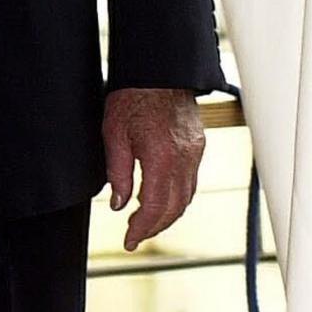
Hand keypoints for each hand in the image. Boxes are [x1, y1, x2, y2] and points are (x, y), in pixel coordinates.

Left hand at [103, 87, 204, 250]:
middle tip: (134, 237)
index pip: (153, 207)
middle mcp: (184, 161)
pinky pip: (191, 182)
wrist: (159, 70)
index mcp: (161, 159)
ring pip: (186, 198)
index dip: (141, 228)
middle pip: (174, 208)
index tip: (129, 241)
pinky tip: (162, 200)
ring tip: (146, 224)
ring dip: (168, 215)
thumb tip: (118, 204)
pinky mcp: (198, 147)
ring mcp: (194, 155)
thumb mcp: (114, 133)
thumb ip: (117, 172)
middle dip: (154, 227)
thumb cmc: (131, 97)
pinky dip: (177, 198)